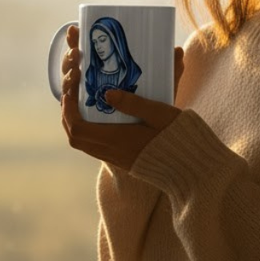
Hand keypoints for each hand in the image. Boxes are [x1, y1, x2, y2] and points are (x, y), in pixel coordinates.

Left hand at [60, 24, 184, 170]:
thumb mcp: (159, 113)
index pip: (78, 128)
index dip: (68, 110)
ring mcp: (116, 159)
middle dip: (68, 115)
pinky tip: (101, 118)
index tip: (71, 90)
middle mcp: (111, 152)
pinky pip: (95, 147)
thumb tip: (106, 93)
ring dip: (77, 123)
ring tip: (84, 103)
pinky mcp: (123, 161)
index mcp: (116, 140)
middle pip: (75, 137)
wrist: (191, 170)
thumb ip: (132, 103)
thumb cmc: (178, 138)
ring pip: (84, 144)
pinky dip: (89, 131)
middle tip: (74, 94)